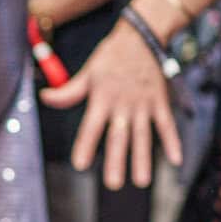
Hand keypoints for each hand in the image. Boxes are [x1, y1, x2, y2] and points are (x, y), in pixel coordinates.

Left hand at [44, 14, 182, 189]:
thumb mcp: (87, 72)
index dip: (86, 145)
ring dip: (143, 159)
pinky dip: (173, 141)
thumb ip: (68, 91)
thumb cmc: (109, 57)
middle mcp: (123, 104)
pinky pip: (167, 124)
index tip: (81, 164)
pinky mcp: (159, 102)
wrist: (140, 38)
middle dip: (117, 161)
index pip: (91, 126)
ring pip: (143, 135)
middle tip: (114, 184)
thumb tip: (45, 98)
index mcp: (102, 98)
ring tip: (142, 181)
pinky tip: (175, 160)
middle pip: (119, 136)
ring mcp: (143, 104)